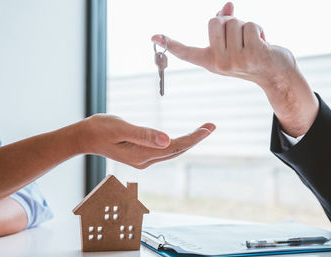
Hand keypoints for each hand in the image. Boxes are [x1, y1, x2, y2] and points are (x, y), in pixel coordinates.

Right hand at [77, 114, 214, 168]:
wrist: (84, 137)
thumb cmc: (100, 129)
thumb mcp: (121, 128)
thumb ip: (144, 134)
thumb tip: (168, 139)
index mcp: (142, 154)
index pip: (174, 146)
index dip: (193, 138)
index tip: (208, 128)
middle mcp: (144, 160)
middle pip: (176, 150)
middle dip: (195, 139)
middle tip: (211, 126)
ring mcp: (142, 159)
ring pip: (171, 151)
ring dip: (187, 141)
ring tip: (202, 130)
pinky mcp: (139, 155)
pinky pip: (163, 151)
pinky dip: (176, 143)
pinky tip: (182, 139)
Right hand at [152, 2, 318, 136]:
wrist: (276, 75)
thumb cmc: (253, 55)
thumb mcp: (234, 42)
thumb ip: (226, 24)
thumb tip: (227, 5)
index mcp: (211, 61)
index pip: (186, 52)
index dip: (170, 43)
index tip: (154, 36)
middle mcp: (219, 64)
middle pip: (214, 22)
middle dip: (230, 21)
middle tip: (241, 37)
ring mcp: (235, 61)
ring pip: (233, 22)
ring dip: (246, 26)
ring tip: (254, 42)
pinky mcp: (252, 55)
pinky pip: (250, 26)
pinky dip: (259, 29)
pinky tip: (264, 44)